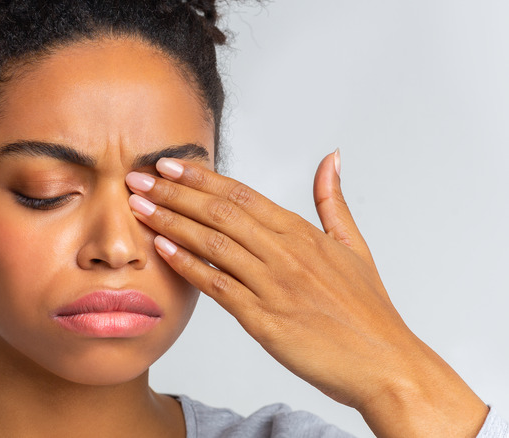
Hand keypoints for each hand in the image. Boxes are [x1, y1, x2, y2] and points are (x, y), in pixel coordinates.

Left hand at [125, 151, 487, 437]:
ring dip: (171, 221)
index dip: (202, 176)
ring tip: (138, 205)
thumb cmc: (368, 311)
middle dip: (174, 191)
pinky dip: (188, 265)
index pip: (242, 194)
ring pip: (213, 243)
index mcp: (302, 234)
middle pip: (220, 211)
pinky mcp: (264, 320)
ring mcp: (274, 285)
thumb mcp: (354, 246)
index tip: (171, 164)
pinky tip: (163, 249)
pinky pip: (218, 286)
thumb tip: (331, 159)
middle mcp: (285, 253)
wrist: (386, 364)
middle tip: (138, 177)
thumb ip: (333, 201)